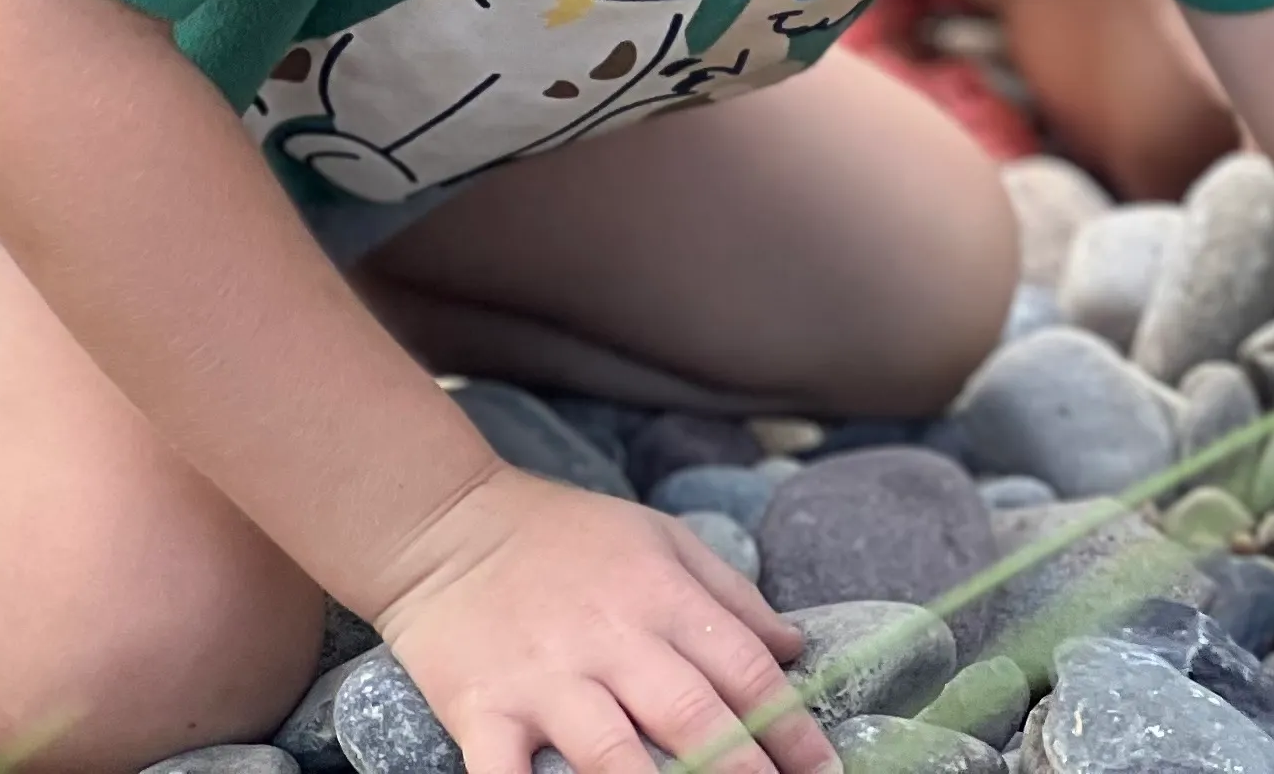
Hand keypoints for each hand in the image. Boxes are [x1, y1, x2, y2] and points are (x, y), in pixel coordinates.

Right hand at [361, 463, 835, 773]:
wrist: (448, 526)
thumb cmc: (568, 537)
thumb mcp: (664, 540)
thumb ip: (732, 597)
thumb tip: (795, 650)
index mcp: (663, 597)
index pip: (746, 671)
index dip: (792, 728)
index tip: (825, 771)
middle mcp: (613, 641)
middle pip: (694, 718)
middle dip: (746, 772)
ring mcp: (546, 682)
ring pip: (614, 758)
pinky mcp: (483, 712)